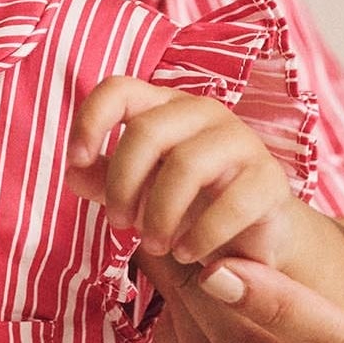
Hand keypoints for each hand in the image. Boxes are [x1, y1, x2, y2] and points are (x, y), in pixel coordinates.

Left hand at [68, 75, 298, 273]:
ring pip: (186, 163)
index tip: (77, 161)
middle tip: (120, 225)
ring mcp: (240, 142)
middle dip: (123, 185)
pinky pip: (230, 203)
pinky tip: (188, 252)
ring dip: (160, 215)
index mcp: (164, 110)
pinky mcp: (268, 180)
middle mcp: (203, 115)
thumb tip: (75, 172)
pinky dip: (200, 236)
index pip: (120, 90)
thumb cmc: (186, 206)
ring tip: (156, 246)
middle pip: (146, 131)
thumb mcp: (136, 194)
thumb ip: (104, 180)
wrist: (251, 237)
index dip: (91, 120)